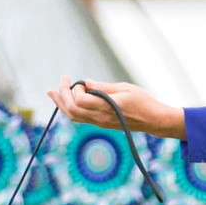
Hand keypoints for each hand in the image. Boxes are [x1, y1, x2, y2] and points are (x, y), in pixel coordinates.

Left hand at [47, 79, 184, 139]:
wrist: (153, 120)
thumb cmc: (143, 101)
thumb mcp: (125, 88)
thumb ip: (103, 87)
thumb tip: (86, 82)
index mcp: (106, 107)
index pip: (80, 100)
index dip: (75, 89)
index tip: (79, 81)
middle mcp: (100, 117)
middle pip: (71, 110)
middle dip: (61, 94)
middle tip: (60, 80)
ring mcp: (100, 122)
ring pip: (73, 116)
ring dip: (61, 103)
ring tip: (52, 92)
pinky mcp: (101, 123)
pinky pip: (80, 118)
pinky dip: (70, 109)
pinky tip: (67, 100)